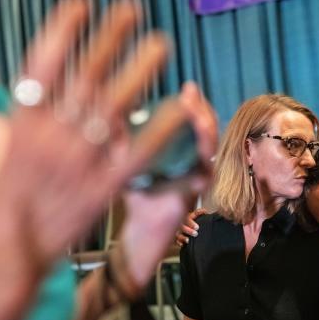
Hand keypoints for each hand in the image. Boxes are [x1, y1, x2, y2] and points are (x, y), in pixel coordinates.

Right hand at [0, 0, 201, 292]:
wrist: (2, 257)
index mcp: (20, 123)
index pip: (42, 63)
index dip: (63, 29)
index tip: (81, 3)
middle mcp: (51, 134)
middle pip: (85, 74)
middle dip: (110, 37)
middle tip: (132, 9)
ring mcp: (78, 160)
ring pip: (116, 105)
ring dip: (140, 71)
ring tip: (160, 43)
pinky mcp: (101, 188)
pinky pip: (138, 153)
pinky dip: (161, 130)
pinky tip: (181, 108)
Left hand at [117, 84, 217, 292]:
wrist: (139, 232)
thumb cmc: (136, 196)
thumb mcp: (126, 161)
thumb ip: (122, 136)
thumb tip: (108, 107)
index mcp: (184, 151)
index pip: (196, 122)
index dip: (194, 103)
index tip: (188, 88)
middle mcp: (197, 163)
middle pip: (208, 130)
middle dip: (202, 111)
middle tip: (190, 97)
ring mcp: (198, 179)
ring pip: (209, 150)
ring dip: (205, 131)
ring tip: (194, 115)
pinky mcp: (192, 196)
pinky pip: (201, 175)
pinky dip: (199, 161)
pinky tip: (194, 147)